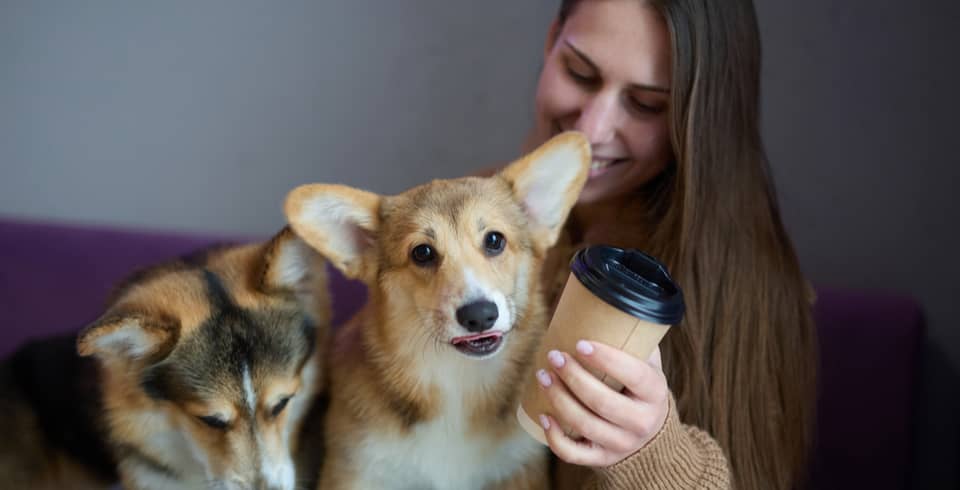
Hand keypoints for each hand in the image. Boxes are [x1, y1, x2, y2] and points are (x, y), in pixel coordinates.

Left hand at [534, 340, 669, 466]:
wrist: (652, 436)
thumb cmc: (641, 391)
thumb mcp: (649, 367)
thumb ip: (636, 341)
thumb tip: (611, 301)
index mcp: (654, 393)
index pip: (632, 374)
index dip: (606, 359)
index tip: (580, 344)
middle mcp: (640, 422)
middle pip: (601, 401)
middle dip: (573, 376)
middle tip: (554, 356)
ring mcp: (621, 444)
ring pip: (584, 424)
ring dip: (558, 399)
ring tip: (543, 376)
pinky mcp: (602, 459)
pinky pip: (575, 453)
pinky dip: (555, 437)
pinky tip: (544, 415)